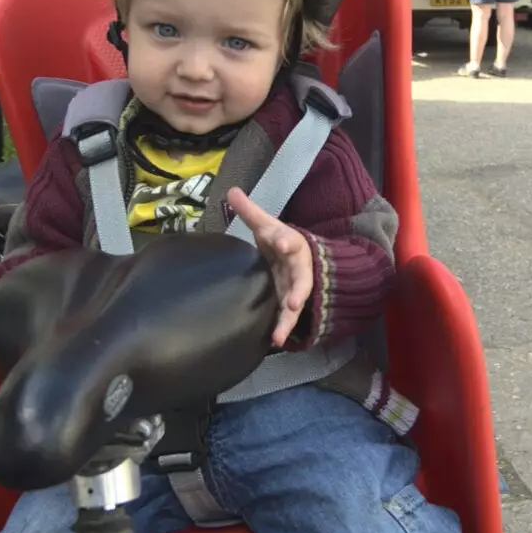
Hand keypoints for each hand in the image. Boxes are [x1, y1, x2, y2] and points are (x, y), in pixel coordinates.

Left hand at [227, 188, 312, 346]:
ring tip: (279, 335)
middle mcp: (298, 268)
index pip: (289, 240)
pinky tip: (272, 342)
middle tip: (293, 302)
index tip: (282, 242)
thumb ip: (249, 211)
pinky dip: (281, 330)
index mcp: (292, 244)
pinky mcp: (289, 304)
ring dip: (288, 320)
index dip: (285, 241)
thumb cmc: (279, 241)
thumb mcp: (266, 225)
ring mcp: (295, 288)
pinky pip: (286, 318)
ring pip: (295, 305)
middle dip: (298, 291)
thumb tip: (230, 190)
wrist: (300, 258)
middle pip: (301, 280)